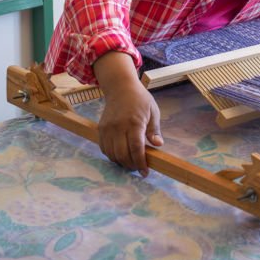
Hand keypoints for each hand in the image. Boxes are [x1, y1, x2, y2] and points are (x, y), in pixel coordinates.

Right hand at [92, 52, 163, 175]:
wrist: (120, 87)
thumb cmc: (140, 99)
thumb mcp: (153, 111)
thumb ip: (154, 130)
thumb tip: (158, 145)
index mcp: (134, 122)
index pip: (136, 148)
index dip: (140, 163)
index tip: (145, 172)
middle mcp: (119, 126)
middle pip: (122, 154)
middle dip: (131, 165)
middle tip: (138, 168)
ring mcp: (108, 128)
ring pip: (112, 154)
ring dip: (121, 163)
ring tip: (130, 163)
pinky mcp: (101, 129)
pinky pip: (104, 149)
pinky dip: (112, 156)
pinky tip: (120, 155)